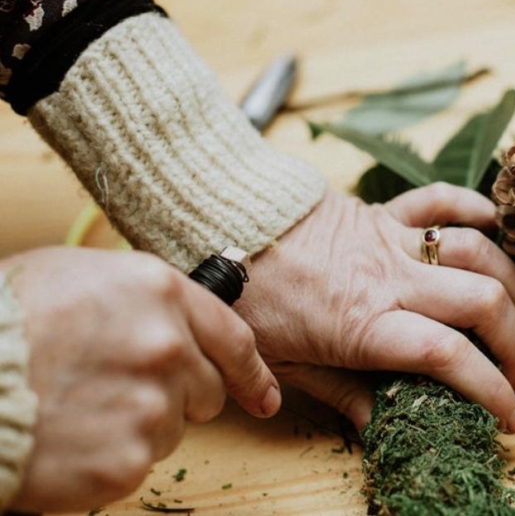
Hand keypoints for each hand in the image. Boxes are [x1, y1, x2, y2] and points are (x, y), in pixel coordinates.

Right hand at [3, 247, 279, 512]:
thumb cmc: (4, 318)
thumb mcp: (80, 274)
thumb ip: (145, 299)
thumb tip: (177, 322)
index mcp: (160, 293)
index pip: (235, 340)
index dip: (253, 372)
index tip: (264, 394)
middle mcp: (168, 347)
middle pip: (208, 390)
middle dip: (178, 395)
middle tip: (121, 391)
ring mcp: (151, 407)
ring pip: (173, 429)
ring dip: (139, 425)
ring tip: (80, 407)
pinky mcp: (127, 460)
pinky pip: (137, 463)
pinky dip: (110, 458)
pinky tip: (71, 437)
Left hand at [236, 183, 514, 432]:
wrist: (224, 230)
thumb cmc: (253, 303)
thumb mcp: (289, 365)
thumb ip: (343, 395)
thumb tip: (383, 428)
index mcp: (368, 325)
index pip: (451, 358)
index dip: (493, 390)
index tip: (510, 417)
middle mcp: (392, 281)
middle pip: (482, 304)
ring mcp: (393, 241)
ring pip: (478, 253)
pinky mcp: (385, 213)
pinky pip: (441, 201)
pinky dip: (476, 208)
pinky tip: (498, 227)